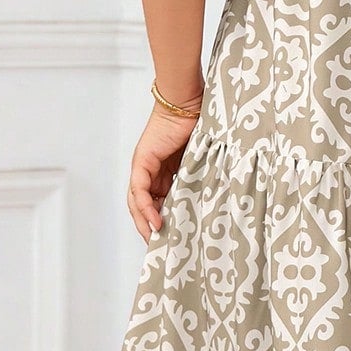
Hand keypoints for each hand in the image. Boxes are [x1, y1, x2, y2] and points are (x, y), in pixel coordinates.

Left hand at [128, 105, 198, 241]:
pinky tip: (155, 222)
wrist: (188, 102)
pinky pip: (139, 190)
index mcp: (163, 171)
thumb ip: (199, 178)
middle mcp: (150, 170)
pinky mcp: (142, 161)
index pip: (157, 201)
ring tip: (155, 240)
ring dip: (145, 222)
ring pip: (138, 201)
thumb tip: (213, 201)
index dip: (161, 220)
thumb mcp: (201, 160)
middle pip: (143, 205)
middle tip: (160, 248)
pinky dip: (145, 208)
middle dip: (150, 227)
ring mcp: (144, 165)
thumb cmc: (199, 124)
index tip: (171, 239)